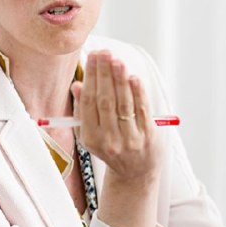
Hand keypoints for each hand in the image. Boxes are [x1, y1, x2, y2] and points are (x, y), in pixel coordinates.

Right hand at [71, 50, 162, 226]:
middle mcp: (109, 140)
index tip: (92, 58)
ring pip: (123, 104)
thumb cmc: (111, 147)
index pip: (89, 103)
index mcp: (91, 138)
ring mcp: (130, 139)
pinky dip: (137, 92)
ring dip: (119, 79)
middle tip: (103, 53)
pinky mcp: (148, 136)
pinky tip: (132, 77)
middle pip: (105, 101)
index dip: (90, 79)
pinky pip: (141, 110)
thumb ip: (83, 110)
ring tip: (117, 60)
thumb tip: (77, 86)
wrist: (135, 174)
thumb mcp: (91, 134)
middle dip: (104, 74)